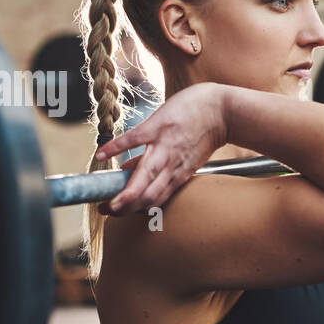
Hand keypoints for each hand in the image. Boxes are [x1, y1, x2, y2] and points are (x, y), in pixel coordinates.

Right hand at [92, 82, 227, 213]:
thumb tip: (128, 170)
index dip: (134, 210)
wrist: (223, 110)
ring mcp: (164, 146)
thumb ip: (159, 165)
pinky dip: (114, 148)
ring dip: (123, 191)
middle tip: (106, 211)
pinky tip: (100, 156)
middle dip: (125, 207)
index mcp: (178, 175)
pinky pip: (132, 139)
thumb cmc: (204, 133)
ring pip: (142, 176)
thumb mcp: (185, 156)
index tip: (117, 213)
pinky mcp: (157, 127)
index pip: (154, 199)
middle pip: (148, 194)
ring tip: (104, 199)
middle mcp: (172, 166)